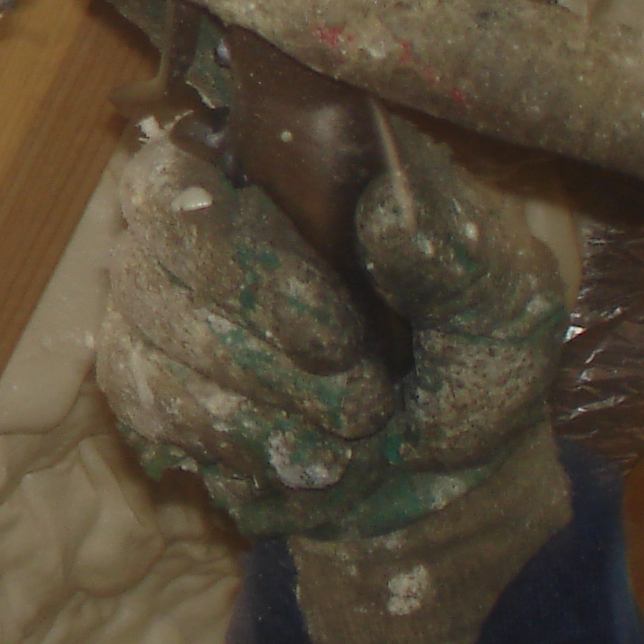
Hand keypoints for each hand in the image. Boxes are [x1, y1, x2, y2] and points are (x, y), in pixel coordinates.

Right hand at [97, 114, 572, 643]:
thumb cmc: (474, 363)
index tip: (328, 332)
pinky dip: (236, 442)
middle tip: (357, 391)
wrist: (446, 475)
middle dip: (256, 338)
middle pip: (153, 250)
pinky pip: (148, 403)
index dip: (224, 238)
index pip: (182, 168)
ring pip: (151, 335)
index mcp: (279, 175)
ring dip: (259, 398)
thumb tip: (390, 215)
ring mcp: (159, 303)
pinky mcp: (145, 380)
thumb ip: (453, 260)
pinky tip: (303, 459)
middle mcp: (197, 225)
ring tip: (352, 431)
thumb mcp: (498, 308)